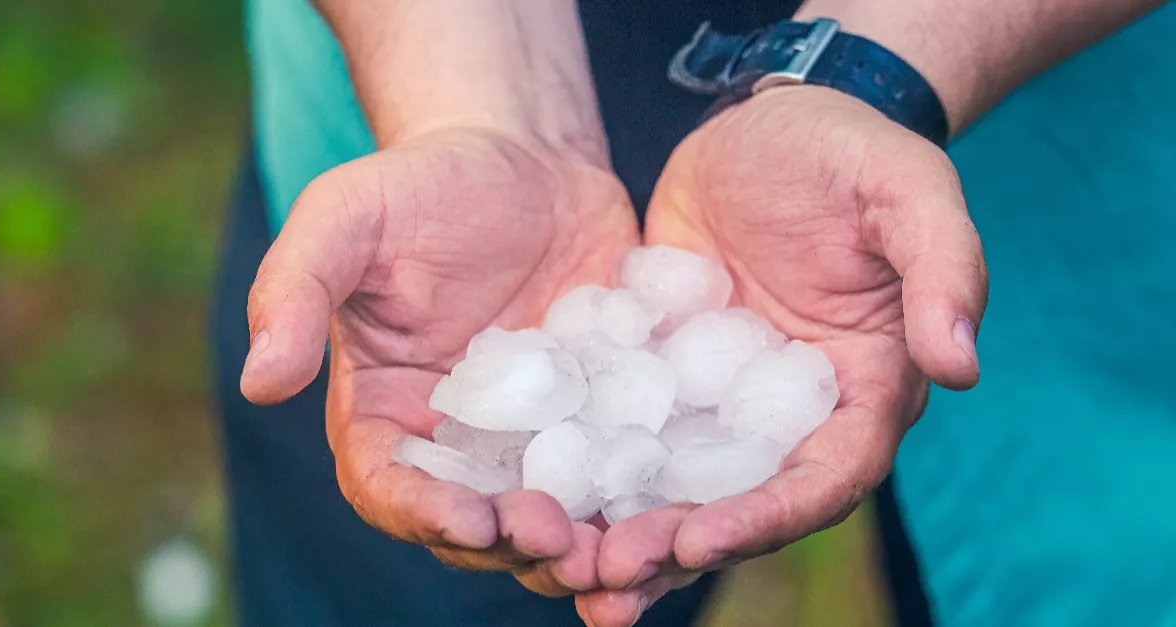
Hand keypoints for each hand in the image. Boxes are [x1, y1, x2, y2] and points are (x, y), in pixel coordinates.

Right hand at [239, 127, 638, 596]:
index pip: (389, 486)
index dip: (423, 513)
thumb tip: (256, 382)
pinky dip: (641, 501)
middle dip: (515, 544)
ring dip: (583, 545)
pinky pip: (619, 471)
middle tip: (562, 542)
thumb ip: (294, 290)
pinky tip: (675, 507)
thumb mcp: (347, 216)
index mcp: (387, 412)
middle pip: (478, 521)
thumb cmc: (423, 182)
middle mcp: (458, 441)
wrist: (527, 159)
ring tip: (621, 550)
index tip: (469, 517)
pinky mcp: (600, 418)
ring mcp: (535, 437)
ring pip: (553, 515)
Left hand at [575, 86, 987, 625]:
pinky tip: (537, 494)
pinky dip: (593, 467)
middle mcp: (792, 412)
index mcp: (864, 388)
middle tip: (612, 575)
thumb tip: (962, 367)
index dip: (770, 516)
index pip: (827, 475)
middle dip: (682, 544)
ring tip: (571, 568)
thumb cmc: (850, 153)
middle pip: (744, 500)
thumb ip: (943, 272)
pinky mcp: (667, 372)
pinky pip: (629, 427)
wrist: (768, 126)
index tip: (700, 540)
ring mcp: (723, 397)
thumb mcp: (906, 193)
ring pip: (681, 482)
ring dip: (631, 531)